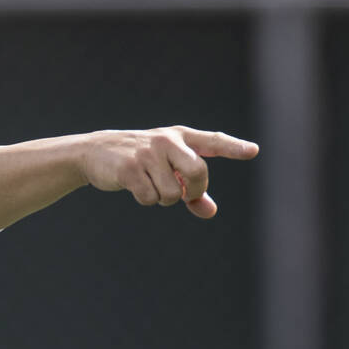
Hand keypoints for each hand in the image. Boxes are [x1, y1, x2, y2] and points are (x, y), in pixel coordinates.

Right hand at [80, 127, 258, 217]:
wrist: (95, 151)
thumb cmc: (139, 161)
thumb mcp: (167, 169)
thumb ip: (191, 190)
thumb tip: (210, 211)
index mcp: (180, 137)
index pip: (212, 141)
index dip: (233, 148)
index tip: (253, 151)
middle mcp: (167, 141)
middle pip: (198, 172)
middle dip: (193, 190)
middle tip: (183, 193)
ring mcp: (147, 153)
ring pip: (172, 193)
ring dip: (163, 199)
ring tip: (150, 185)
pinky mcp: (130, 168)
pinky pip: (150, 198)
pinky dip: (146, 200)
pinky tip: (135, 187)